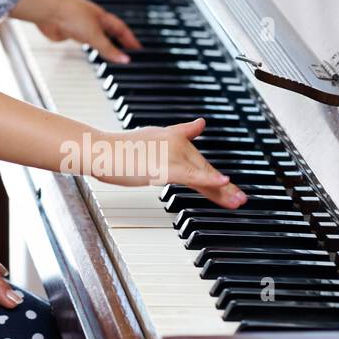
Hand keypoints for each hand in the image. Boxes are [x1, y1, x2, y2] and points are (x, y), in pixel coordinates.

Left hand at [36, 0, 140, 63]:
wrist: (48, 10)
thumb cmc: (71, 13)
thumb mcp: (95, 36)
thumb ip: (109, 49)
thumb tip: (124, 59)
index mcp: (103, 17)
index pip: (122, 30)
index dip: (131, 40)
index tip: (139, 49)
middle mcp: (92, 21)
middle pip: (109, 34)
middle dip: (119, 44)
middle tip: (127, 54)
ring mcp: (80, 26)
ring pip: (95, 38)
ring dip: (103, 46)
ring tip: (110, 56)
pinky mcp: (68, 32)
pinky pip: (81, 41)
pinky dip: (87, 47)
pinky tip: (88, 50)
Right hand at [92, 118, 247, 208]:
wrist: (100, 150)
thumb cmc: (112, 150)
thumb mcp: (141, 142)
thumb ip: (160, 143)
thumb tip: (177, 137)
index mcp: (167, 137)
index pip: (195, 154)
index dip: (210, 167)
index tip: (226, 178)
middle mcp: (174, 143)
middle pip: (204, 167)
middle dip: (222, 186)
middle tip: (238, 198)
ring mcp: (172, 154)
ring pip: (203, 174)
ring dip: (223, 190)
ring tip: (238, 201)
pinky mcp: (167, 167)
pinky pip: (193, 175)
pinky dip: (209, 179)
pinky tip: (223, 182)